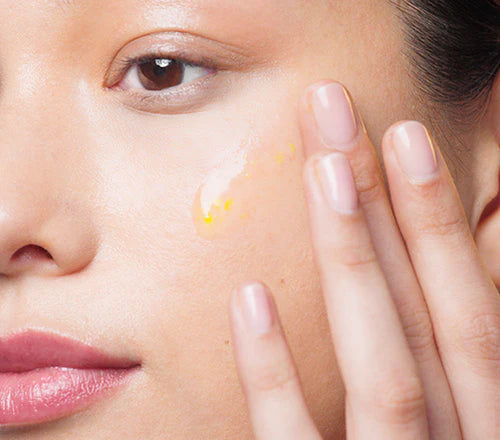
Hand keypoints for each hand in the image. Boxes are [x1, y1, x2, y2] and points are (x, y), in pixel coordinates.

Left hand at [228, 80, 499, 438]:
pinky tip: (249, 300)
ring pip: (384, 368)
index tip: (402, 139)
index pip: (469, 302)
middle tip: (350, 125)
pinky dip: (277, 378)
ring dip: (353, 268)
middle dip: (393, 210)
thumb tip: (461, 260)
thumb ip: (454, 362)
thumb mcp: (468, 415)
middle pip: (429, 312)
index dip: (439, 218)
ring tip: (324, 178)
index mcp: (489, 411)